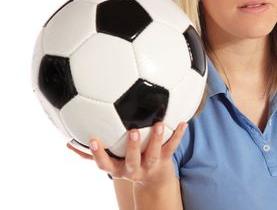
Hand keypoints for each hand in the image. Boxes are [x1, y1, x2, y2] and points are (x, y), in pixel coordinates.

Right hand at [67, 121, 186, 186]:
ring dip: (156, 139)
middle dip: (131, 147)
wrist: (154, 180)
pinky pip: (172, 146)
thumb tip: (68, 143)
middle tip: (132, 131)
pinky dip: (178, 135)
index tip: (93, 139)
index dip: (99, 154)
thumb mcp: (109, 162)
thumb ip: (90, 154)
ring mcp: (151, 164)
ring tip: (159, 124)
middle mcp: (134, 168)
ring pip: (154, 153)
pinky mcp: (165, 159)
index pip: (105, 165)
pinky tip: (183, 121)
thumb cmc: (127, 163)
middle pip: (132, 161)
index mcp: (118, 168)